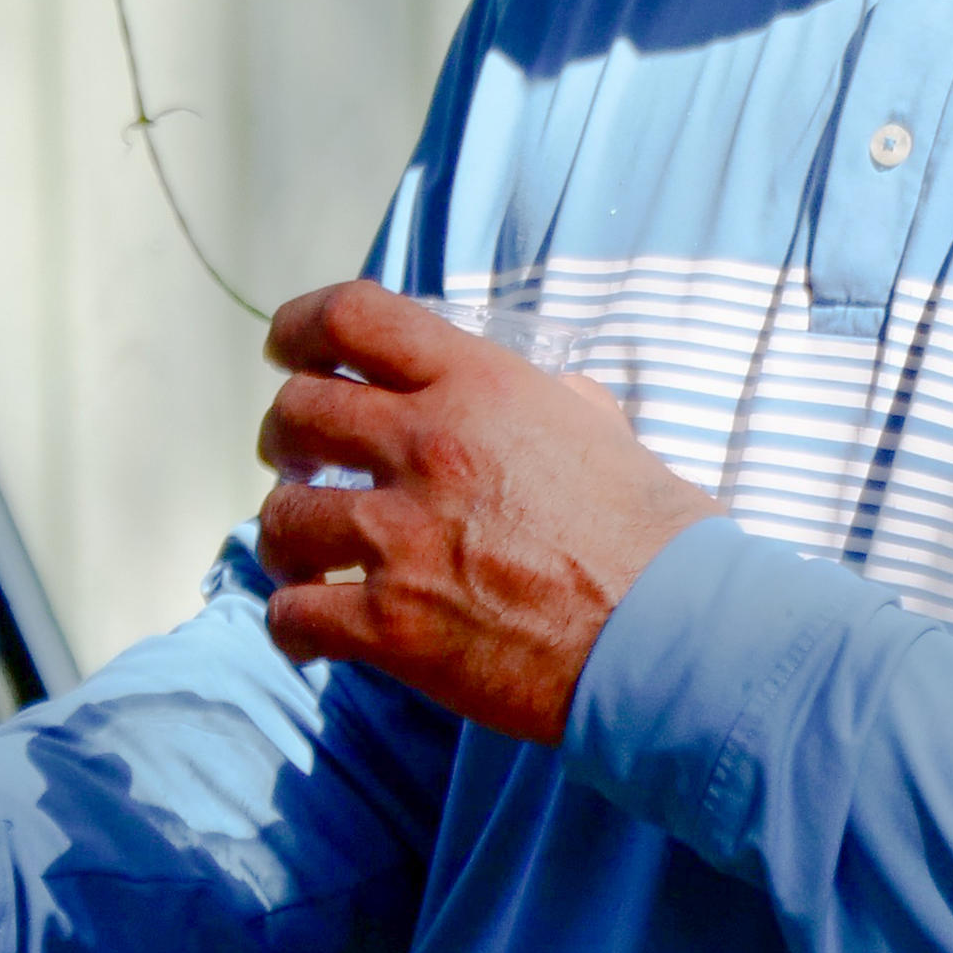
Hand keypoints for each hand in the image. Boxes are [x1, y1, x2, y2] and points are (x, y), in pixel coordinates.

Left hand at [256, 277, 716, 743]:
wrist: (671, 635)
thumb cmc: (656, 538)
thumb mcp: (605, 433)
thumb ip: (556, 404)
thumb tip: (550, 398)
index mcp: (480, 386)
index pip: (353, 317)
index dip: (300, 327)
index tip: (287, 350)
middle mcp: (429, 446)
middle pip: (297, 413)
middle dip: (288, 438)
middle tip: (303, 462)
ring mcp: (403, 538)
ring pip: (281, 516)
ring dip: (286, 535)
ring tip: (307, 554)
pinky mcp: (392, 626)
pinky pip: (293, 615)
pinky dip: (293, 624)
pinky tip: (313, 631)